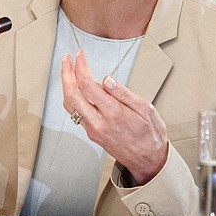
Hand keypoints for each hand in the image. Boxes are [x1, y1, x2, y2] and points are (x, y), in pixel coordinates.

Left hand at [61, 49, 167, 184]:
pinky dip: (71, 97)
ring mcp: (93, 129)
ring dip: (66, 85)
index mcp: (113, 113)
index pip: (88, 85)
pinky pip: (75, 113)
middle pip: (71, 94)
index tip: (80, 55)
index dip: (81, 66)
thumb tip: (106, 79)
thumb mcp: (145, 109)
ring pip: (69, 105)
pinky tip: (75, 89)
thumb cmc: (150, 134)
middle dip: (66, 73)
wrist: (149, 160)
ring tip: (68, 70)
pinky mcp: (91, 134)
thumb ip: (123, 93)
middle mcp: (99, 122)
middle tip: (67, 59)